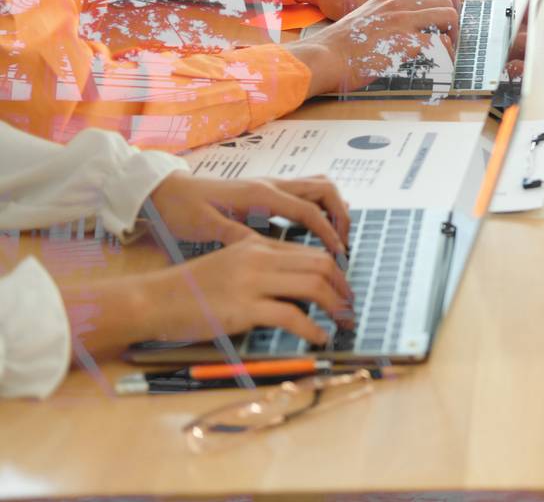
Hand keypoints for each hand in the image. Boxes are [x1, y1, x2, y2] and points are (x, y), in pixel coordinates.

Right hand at [62, 237, 354, 355]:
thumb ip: (260, 268)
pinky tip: (318, 338)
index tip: (343, 289)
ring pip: (313, 286)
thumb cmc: (189, 289)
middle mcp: (258, 259)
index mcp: (256, 246)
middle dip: (343, 287)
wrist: (152, 299)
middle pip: (320, 265)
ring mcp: (251, 283)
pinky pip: (292, 317)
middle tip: (349, 306)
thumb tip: (293, 287)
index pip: (309, 252)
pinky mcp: (243, 309)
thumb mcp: (229, 265)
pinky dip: (312, 329)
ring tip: (341, 322)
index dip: (334, 272)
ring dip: (334, 306)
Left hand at [145, 172, 349, 255]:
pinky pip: (306, 191)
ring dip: (334, 207)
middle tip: (343, 244)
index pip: (307, 211)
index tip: (339, 255)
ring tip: (336, 235)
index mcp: (259, 196)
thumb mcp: (203, 227)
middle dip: (341, 215)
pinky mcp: (266, 190)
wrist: (165, 190)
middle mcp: (271, 185)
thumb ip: (235, 237)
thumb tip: (264, 252)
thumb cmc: (182, 209)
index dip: (328, 232)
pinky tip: (317, 226)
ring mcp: (270, 185)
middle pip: (324, 190)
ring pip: (318, 186)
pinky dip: (320, 206)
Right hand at [287, 0, 459, 96]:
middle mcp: (397, 5)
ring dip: (452, 37)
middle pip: (445, 3)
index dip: (439, 14)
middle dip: (452, 24)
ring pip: (449, 17)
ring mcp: (402, 21)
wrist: (322, 58)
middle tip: (449, 44)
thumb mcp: (363, 25)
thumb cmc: (338, 49)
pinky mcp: (404, 41)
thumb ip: (385, 24)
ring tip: (446, 55)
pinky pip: (440, 42)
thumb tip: (404, 39)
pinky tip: (437, 65)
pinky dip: (444, 54)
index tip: (440, 31)